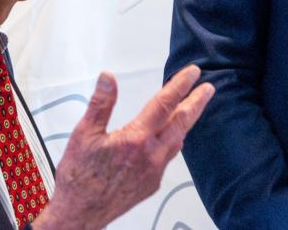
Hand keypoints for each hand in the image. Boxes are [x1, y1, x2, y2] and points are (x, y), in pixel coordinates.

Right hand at [32, 64, 213, 229]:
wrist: (79, 214)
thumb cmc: (79, 178)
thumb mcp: (84, 134)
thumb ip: (101, 103)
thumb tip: (108, 78)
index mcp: (136, 139)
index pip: (164, 105)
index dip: (180, 85)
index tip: (192, 73)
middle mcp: (150, 156)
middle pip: (181, 123)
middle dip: (196, 103)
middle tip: (208, 89)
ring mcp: (154, 172)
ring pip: (177, 141)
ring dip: (186, 122)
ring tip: (192, 109)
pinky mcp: (151, 184)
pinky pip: (168, 157)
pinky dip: (173, 142)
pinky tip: (170, 138)